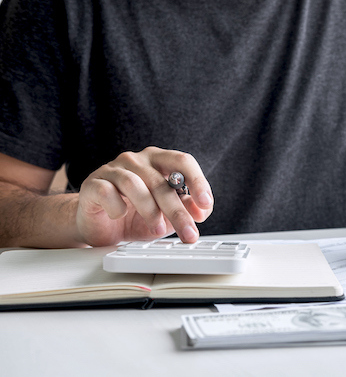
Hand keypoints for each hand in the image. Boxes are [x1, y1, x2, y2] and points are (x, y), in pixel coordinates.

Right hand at [76, 147, 213, 245]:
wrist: (99, 226)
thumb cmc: (135, 216)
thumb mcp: (167, 215)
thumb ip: (186, 208)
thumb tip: (202, 210)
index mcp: (158, 161)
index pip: (183, 162)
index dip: (197, 181)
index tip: (205, 203)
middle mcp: (136, 160)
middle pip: (161, 181)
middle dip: (177, 211)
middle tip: (188, 232)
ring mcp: (113, 169)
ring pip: (135, 185)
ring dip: (150, 211)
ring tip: (158, 231)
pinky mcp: (93, 183)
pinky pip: (107, 192)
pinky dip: (117, 207)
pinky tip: (121, 216)